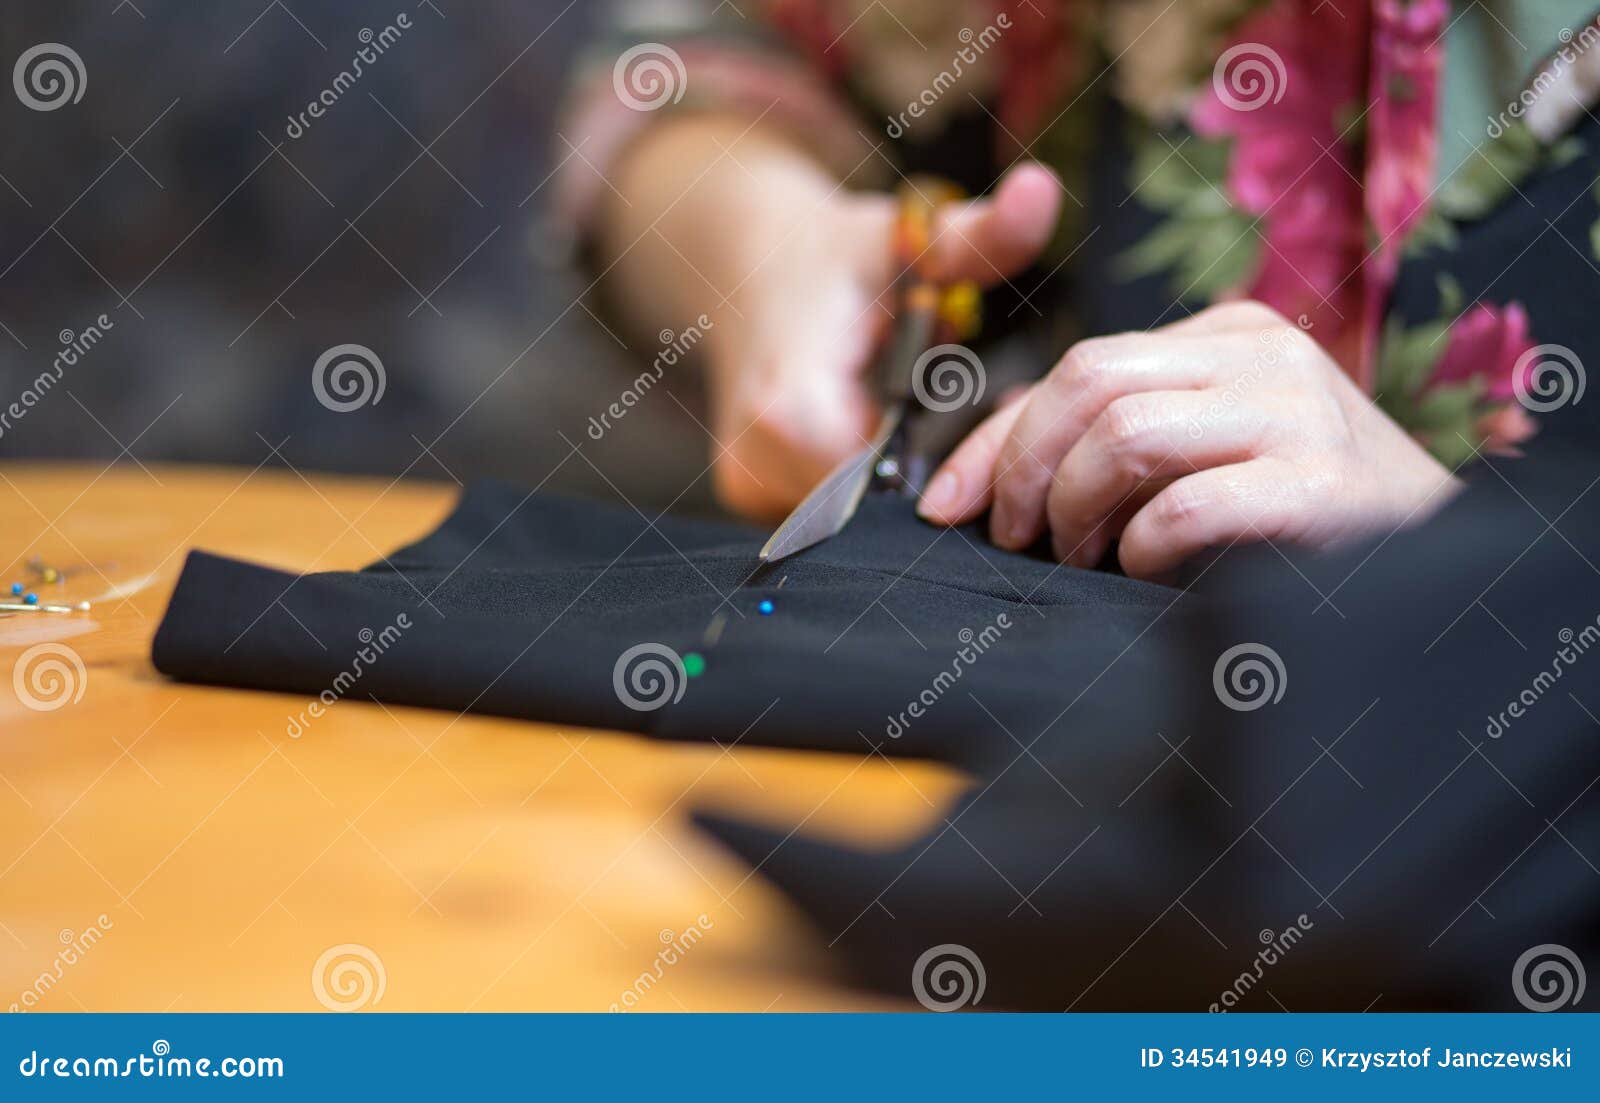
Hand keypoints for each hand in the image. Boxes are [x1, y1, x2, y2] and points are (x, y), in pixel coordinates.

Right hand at [703, 163, 1061, 518]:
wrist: (748, 265)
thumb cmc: (839, 257)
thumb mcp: (910, 239)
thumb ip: (979, 235)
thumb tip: (1042, 190)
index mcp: (788, 404)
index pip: (890, 484)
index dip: (942, 457)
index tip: (966, 410)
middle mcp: (754, 458)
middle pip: (876, 509)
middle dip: (922, 470)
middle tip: (943, 409)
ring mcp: (746, 487)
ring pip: (855, 517)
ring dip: (891, 480)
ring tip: (905, 419)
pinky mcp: (747, 497)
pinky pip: (827, 511)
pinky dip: (859, 485)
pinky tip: (872, 437)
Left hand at [917, 302, 1461, 578]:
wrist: (1439, 568)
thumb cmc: (1298, 525)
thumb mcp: (1202, 459)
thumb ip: (1114, 448)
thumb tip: (974, 486)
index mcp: (1230, 335)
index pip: (1078, 367)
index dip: (996, 439)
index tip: (945, 507)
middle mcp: (1265, 354)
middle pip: (1089, 381)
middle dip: (1024, 468)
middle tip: (1017, 541)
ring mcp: (1299, 412)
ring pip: (1125, 435)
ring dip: (1075, 510)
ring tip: (1083, 561)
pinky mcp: (1321, 485)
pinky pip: (1185, 506)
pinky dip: (1144, 549)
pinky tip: (1149, 574)